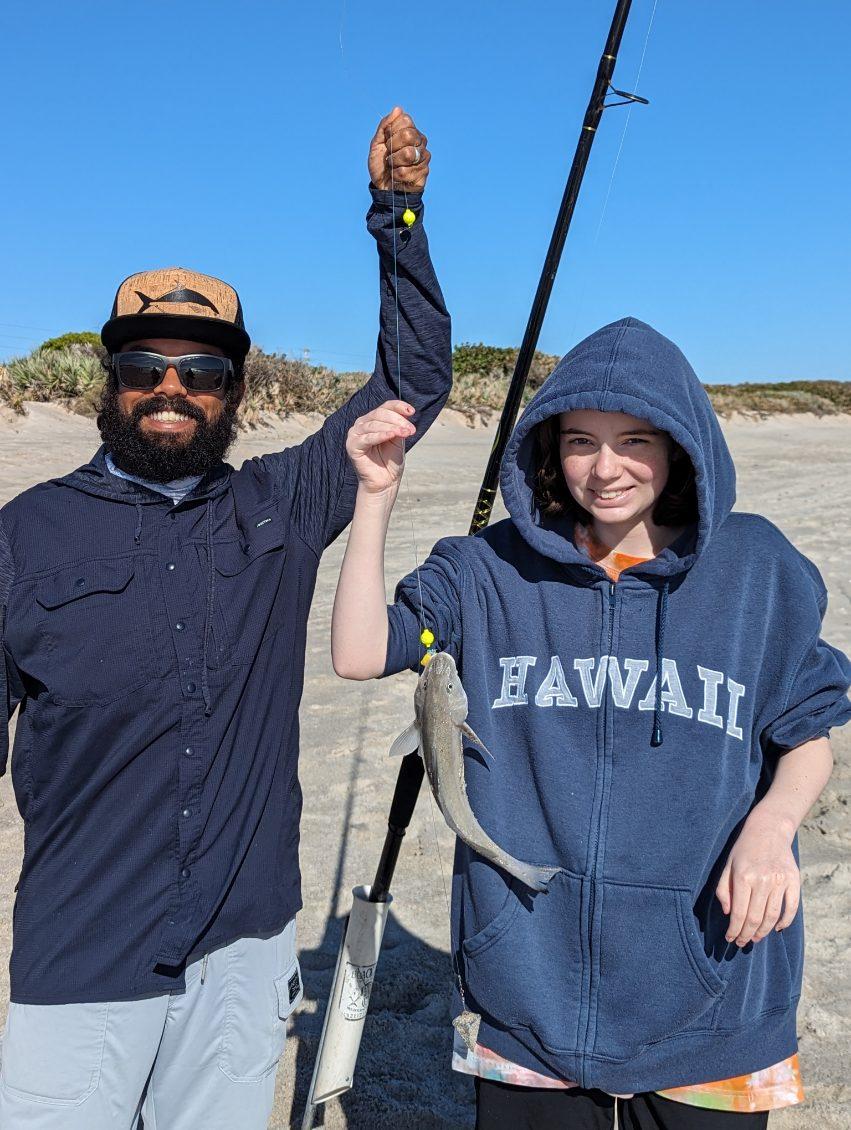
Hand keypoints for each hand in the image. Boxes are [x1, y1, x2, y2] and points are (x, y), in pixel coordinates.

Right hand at [346, 400, 415, 493]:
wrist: (385, 482)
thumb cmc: (390, 461)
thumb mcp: (398, 439)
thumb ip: (399, 425)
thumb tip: (405, 413)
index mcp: (372, 420)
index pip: (385, 407)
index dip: (399, 406)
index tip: (412, 411)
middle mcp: (362, 424)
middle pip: (380, 413)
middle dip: (397, 420)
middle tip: (410, 430)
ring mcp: (355, 434)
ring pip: (374, 424)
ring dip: (391, 427)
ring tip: (405, 433)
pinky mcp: (352, 446)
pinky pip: (367, 437)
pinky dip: (380, 435)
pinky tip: (391, 435)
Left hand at [369, 107, 430, 192]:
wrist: (383, 188)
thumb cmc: (381, 165)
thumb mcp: (376, 144)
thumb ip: (385, 126)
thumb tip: (398, 109)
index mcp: (409, 131)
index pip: (405, 120)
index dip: (391, 131)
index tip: (386, 142)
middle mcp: (420, 141)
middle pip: (408, 135)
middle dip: (392, 146)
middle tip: (389, 155)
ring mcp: (424, 156)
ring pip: (408, 153)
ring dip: (394, 162)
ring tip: (393, 167)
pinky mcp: (424, 172)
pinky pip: (407, 171)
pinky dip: (396, 175)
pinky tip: (397, 177)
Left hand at [715, 807, 800, 946]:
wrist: (769, 829)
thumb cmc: (743, 849)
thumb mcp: (727, 866)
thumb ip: (724, 890)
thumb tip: (729, 914)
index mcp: (743, 876)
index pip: (739, 913)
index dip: (734, 930)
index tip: (730, 939)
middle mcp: (763, 880)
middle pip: (755, 918)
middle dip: (747, 935)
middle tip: (742, 942)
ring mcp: (780, 881)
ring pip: (772, 916)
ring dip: (763, 932)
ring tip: (755, 938)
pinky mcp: (794, 880)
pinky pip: (791, 908)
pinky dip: (785, 922)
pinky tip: (776, 929)